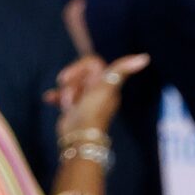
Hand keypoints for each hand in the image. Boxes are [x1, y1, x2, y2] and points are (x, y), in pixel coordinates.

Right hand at [48, 0, 149, 139]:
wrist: (80, 137)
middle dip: (70, 82)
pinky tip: (49, 99)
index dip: (78, 67)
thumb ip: (122, 70)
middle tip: (69, 94)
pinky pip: (62, 94)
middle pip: (78, 73)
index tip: (69, 77)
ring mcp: (85, 97)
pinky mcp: (74, 106)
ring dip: (64, 92)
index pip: (91, 63)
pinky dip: (55, 96)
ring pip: (69, 84)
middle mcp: (97, 88)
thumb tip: (145, 57)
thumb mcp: (106, 87)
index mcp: (106, 82)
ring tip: (68, 105)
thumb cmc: (93, 112)